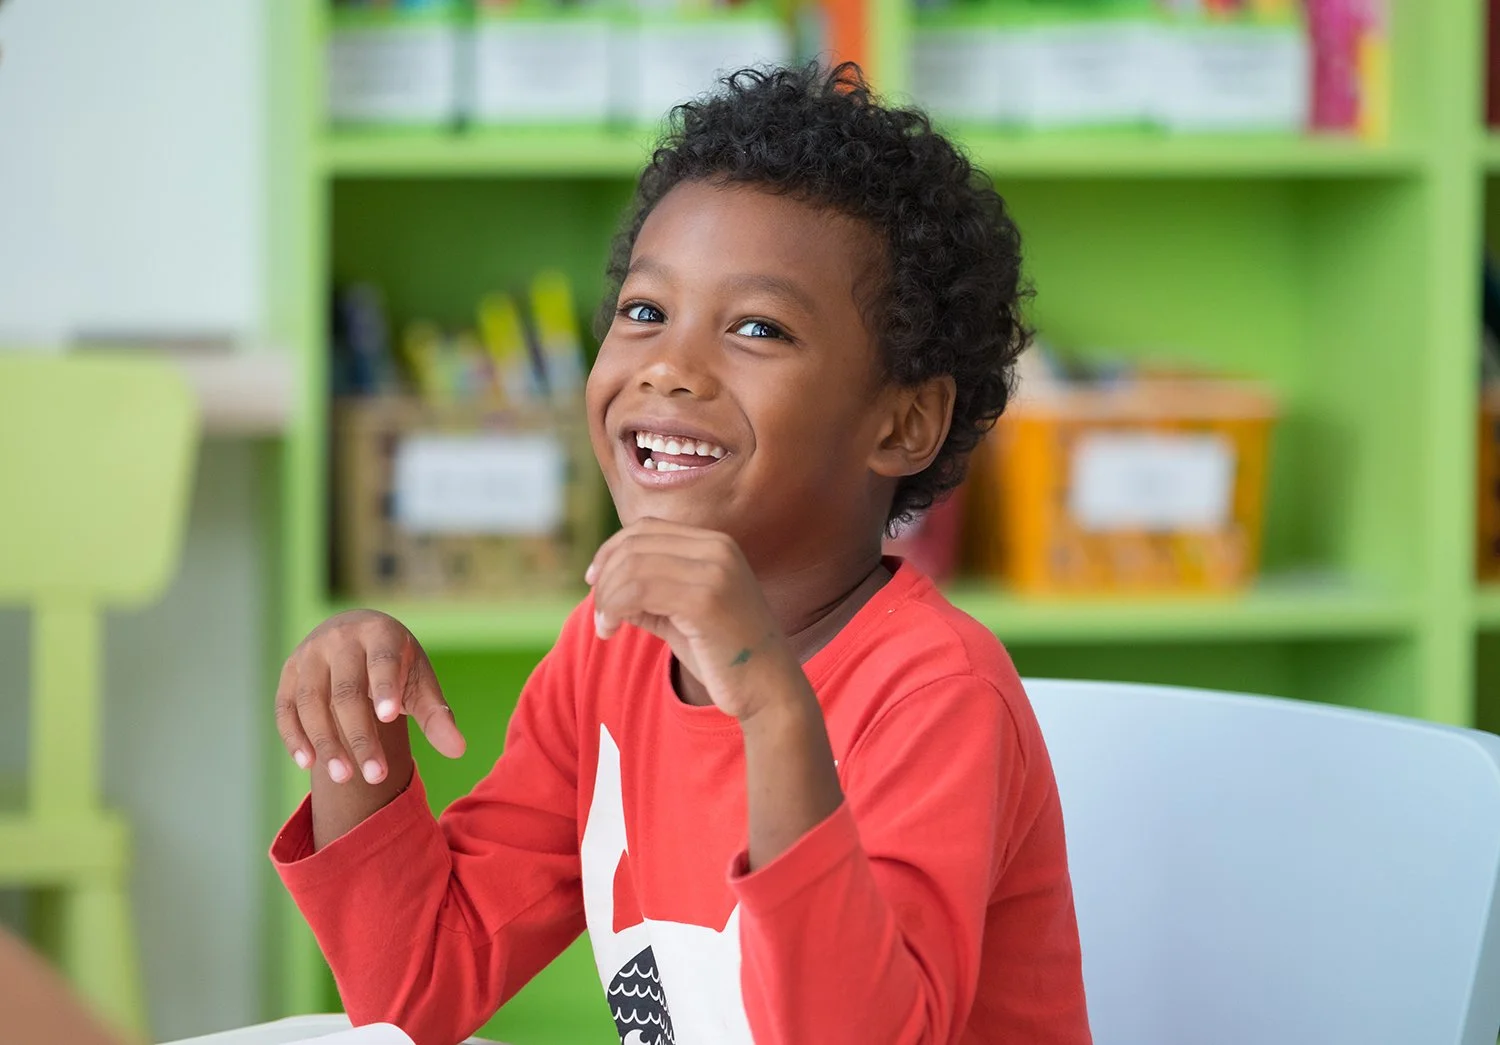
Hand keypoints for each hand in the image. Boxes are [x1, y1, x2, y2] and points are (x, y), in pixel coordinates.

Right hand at [274, 609, 465, 785]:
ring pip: (311, 701)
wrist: (356, 635)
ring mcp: (310, 653)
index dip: (385, 687)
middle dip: (360, 736)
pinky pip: (285, 707)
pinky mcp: (289, 672)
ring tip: (343, 778)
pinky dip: (294, 736)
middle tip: (375, 776)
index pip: (382, 661)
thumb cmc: (396, 665)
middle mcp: (341, 639)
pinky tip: (308, 764)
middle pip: (346, 691)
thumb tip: (458, 751)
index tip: (390, 717)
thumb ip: (436, 714)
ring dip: (324, 742)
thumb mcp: (419, 681)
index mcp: (381, 634)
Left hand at [586, 518, 801, 719]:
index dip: (611, 549)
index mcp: (716, 544)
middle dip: (605, 577)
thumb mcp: (680, 615)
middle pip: (635, 544)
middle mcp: (717, 548)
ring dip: (606, 597)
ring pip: (632, 567)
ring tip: (604, 626)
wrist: (770, 689)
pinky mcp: (706, 600)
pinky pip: (638, 591)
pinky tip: (609, 631)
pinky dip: (612, 609)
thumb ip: (648, 593)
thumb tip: (603, 582)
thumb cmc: (724, 656)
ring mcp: (714, 571)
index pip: (646, 528)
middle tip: (599, 613)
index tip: (594, 580)